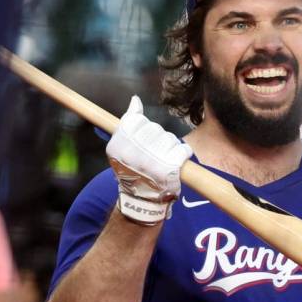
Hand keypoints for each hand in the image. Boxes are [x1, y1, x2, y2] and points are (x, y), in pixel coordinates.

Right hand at [106, 96, 192, 224]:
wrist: (142, 201)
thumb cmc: (133, 172)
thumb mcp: (121, 148)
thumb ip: (128, 123)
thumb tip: (135, 100)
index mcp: (118, 145)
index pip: (137, 120)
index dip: (144, 130)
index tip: (144, 142)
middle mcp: (133, 152)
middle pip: (155, 129)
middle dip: (158, 139)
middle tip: (155, 154)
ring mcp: (151, 160)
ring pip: (169, 138)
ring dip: (171, 147)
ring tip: (164, 160)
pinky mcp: (169, 168)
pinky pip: (183, 149)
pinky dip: (183, 153)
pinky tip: (176, 162)